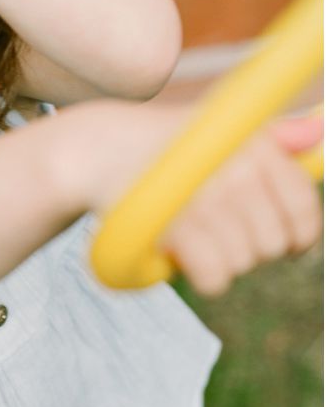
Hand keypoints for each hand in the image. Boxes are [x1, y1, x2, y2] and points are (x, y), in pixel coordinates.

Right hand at [158, 113, 321, 295]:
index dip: (301, 236)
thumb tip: (318, 134)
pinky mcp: (176, 229)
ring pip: (244, 262)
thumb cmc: (165, 146)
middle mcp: (238, 170)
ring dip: (222, 260)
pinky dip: (206, 277)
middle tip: (218, 235)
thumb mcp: (220, 129)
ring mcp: (207, 200)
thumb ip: (274, 136)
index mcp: (257, 145)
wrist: (100, 149)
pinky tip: (188, 262)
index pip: (303, 207)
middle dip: (251, 249)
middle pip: (272, 243)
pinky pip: (217, 278)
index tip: (290, 248)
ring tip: (196, 240)